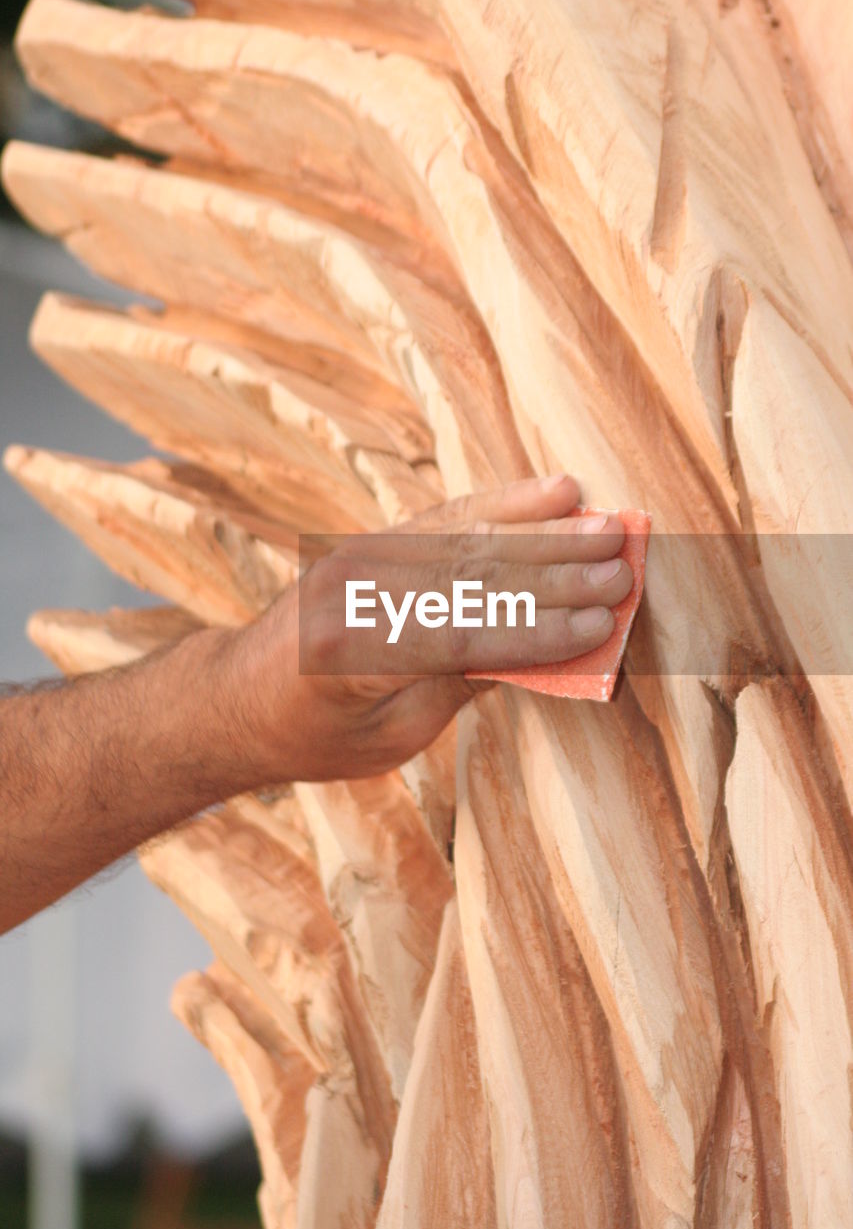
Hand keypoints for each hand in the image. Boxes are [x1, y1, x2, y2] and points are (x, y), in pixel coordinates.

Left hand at [232, 474, 631, 781]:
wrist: (238, 695)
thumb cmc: (315, 734)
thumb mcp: (390, 736)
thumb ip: (462, 684)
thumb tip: (545, 651)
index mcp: (352, 654)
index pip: (459, 633)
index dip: (535, 629)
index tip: (601, 624)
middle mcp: (355, 591)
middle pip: (468, 576)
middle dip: (553, 573)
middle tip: (623, 568)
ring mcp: (362, 558)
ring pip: (465, 536)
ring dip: (541, 530)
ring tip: (604, 522)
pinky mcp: (373, 542)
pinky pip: (447, 518)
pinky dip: (504, 504)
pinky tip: (553, 492)